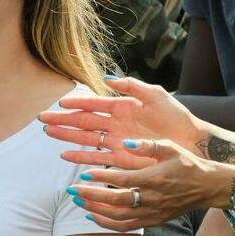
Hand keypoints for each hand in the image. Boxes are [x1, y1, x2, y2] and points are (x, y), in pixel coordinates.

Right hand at [39, 75, 203, 169]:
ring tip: (49, 134)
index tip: (60, 103)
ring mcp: (117, 140)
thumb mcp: (156, 95)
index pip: (93, 103)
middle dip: (63, 120)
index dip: (77, 103)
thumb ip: (132, 86)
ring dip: (67, 137)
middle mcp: (116, 123)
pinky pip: (97, 157)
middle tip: (43, 120)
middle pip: (84, 122)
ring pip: (86, 139)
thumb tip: (108, 78)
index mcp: (122, 106)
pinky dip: (81, 157)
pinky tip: (65, 155)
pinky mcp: (122, 158)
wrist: (191, 142)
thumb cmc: (176, 117)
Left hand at [67, 139, 229, 229]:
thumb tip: (127, 141)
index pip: (122, 180)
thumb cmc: (188, 164)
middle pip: (116, 202)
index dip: (101, 178)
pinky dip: (108, 223)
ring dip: (96, 211)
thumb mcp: (171, 148)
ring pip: (119, 217)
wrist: (207, 187)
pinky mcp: (153, 222)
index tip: (83, 173)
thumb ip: (148, 145)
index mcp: (155, 179)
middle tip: (72, 191)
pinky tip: (93, 216)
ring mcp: (153, 213)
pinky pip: (127, 227)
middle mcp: (152, 199)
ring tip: (78, 202)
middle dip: (92, 197)